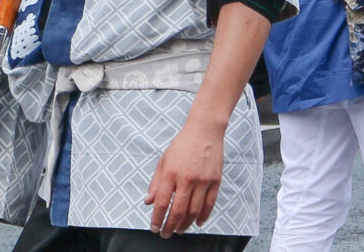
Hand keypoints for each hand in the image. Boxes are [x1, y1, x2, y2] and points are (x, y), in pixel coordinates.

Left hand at [144, 113, 226, 235]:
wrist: (205, 130)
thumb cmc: (183, 144)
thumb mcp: (163, 161)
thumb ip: (156, 183)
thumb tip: (148, 202)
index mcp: (171, 173)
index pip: (161, 204)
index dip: (156, 219)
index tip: (154, 228)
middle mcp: (187, 179)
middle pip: (177, 211)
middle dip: (170, 227)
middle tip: (166, 233)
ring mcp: (203, 180)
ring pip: (194, 211)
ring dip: (185, 224)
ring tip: (180, 230)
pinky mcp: (215, 180)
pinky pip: (210, 204)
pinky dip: (203, 216)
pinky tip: (197, 222)